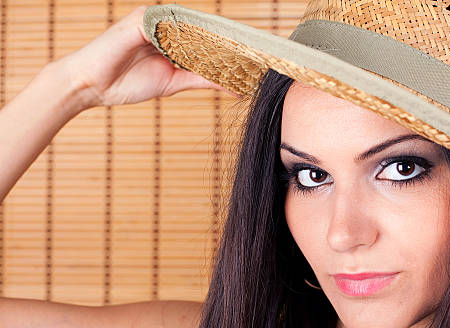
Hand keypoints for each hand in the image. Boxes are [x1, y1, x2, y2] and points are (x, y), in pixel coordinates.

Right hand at [54, 5, 238, 108]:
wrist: (90, 86)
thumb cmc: (126, 82)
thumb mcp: (173, 82)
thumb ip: (202, 79)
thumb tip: (233, 86)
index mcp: (171, 35)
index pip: (206, 38)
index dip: (229, 48)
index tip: (255, 59)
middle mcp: (164, 22)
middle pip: (204, 30)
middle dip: (230, 44)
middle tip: (259, 55)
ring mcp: (152, 18)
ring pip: (192, 28)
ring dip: (217, 41)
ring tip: (243, 55)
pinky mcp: (141, 20)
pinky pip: (173, 29)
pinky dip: (193, 41)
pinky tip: (213, 52)